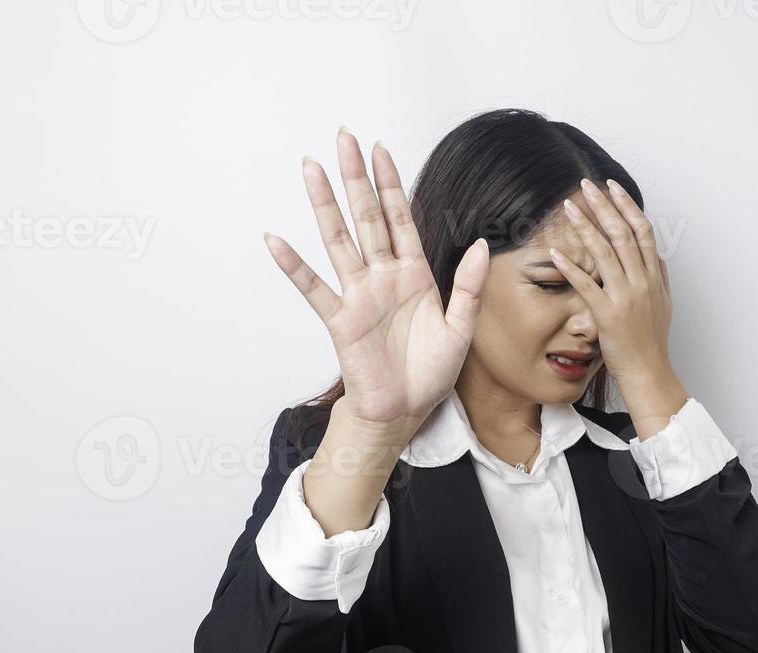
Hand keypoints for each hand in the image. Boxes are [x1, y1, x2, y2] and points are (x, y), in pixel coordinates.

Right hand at [263, 128, 489, 432]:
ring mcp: (358, 295)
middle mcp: (382, 277)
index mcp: (413, 274)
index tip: (380, 149)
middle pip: (366, 216)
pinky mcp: (341, 320)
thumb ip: (468, 286)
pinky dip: (294, 265)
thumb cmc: (431, 371)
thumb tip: (481, 245)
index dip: (390, 184)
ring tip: (310, 167)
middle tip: (344, 137)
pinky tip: (276, 239)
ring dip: (324, 204)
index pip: (399, 218)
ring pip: (339, 240)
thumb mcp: (461, 328)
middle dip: (356, 177)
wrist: (404, 410)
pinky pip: (313, 289)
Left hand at [548, 177, 673, 384]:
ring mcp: (626, 297)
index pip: (643, 230)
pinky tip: (554, 252)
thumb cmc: (652, 343)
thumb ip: (660, 278)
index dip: (627, 205)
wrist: (649, 373)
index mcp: (655, 276)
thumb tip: (659, 256)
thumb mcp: (663, 305)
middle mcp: (642, 281)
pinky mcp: (608, 315)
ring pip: (605, 252)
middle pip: (623, 233)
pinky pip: (586, 285)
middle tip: (586, 185)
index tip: (612, 187)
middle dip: (604, 206)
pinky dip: (570, 267)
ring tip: (568, 207)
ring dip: (585, 226)